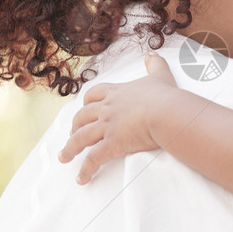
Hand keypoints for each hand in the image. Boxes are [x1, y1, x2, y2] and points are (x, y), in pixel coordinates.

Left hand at [59, 52, 177, 183]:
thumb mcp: (159, 76)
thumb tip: (152, 53)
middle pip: (83, 116)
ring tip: (64, 158)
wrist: (168, 113)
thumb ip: (154, 64)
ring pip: (81, 138)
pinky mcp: (112, 144)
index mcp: (117, 93)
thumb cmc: (166, 96)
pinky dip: (86, 169)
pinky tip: (82, 179)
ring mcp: (108, 126)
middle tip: (71, 135)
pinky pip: (94, 158)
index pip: (94, 95)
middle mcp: (108, 109)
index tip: (83, 109)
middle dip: (74, 126)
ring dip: (70, 148)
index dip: (87, 103)